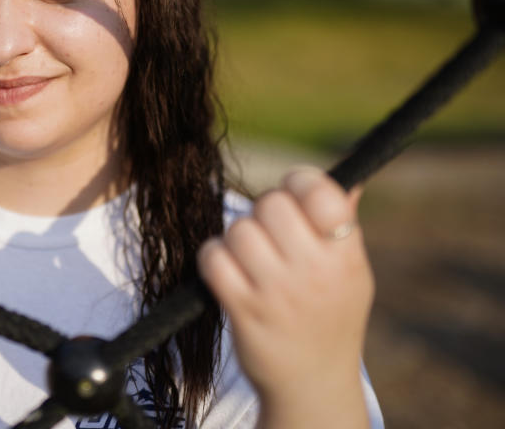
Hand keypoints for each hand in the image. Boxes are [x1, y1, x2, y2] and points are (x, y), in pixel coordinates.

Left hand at [198, 167, 373, 422]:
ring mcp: (278, 293)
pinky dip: (213, 259)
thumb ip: (345, 226)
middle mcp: (315, 272)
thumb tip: (350, 180)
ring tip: (249, 258)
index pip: (320, 191)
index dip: (299, 182)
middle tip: (267, 233)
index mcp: (345, 256)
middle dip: (262, 211)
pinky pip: (214, 259)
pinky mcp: (243, 310)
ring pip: (239, 230)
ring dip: (236, 239)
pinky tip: (226, 271)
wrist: (313, 385)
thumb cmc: (329, 319)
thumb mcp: (352, 275)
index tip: (291, 195)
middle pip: (271, 204)